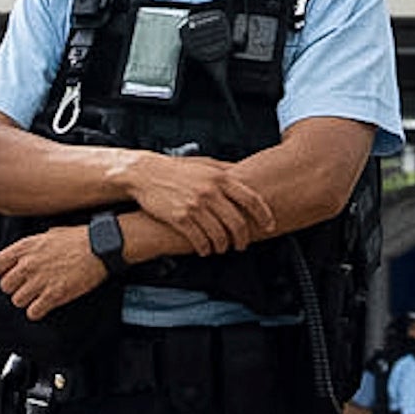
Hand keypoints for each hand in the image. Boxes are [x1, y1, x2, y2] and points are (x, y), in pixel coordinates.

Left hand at [0, 226, 109, 319]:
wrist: (101, 246)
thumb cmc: (80, 239)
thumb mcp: (50, 234)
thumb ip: (33, 246)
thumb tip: (26, 254)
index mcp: (26, 247)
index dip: (3, 272)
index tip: (11, 274)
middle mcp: (29, 264)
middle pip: (5, 286)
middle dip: (16, 288)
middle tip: (27, 287)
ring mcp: (40, 281)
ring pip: (17, 301)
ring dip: (27, 301)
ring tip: (38, 296)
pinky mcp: (54, 295)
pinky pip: (33, 312)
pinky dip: (37, 311)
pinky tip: (44, 306)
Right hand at [125, 154, 272, 255]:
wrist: (145, 174)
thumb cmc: (178, 170)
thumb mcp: (205, 163)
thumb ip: (227, 170)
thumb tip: (248, 174)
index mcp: (220, 178)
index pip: (251, 200)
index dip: (264, 216)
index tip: (269, 226)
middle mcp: (210, 192)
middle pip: (237, 223)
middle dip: (243, 239)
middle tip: (242, 244)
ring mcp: (195, 206)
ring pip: (220, 235)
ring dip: (223, 246)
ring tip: (222, 248)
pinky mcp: (180, 218)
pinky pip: (199, 241)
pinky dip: (205, 249)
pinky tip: (205, 250)